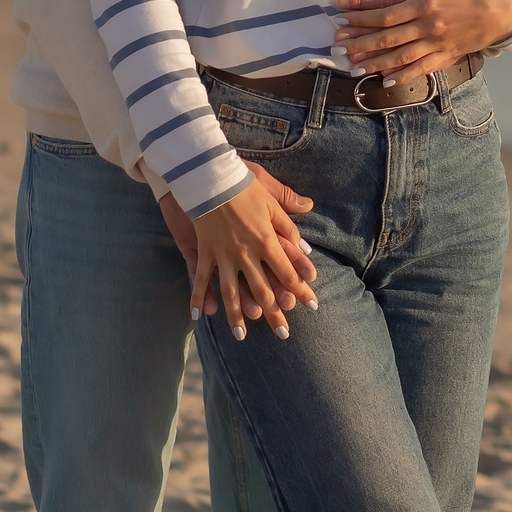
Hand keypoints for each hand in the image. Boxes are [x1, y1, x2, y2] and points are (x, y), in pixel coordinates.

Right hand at [192, 178, 317, 339]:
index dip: (301, 291)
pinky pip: (201, 279)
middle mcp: (246, 254)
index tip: (312, 307)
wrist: (209, 176)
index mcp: (266, 241)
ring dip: (237, 315)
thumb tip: (308, 238)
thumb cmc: (242, 185)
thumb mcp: (271, 200)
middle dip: (275, 314)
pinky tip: (200, 316)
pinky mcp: (204, 252)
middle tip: (283, 334)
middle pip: (263, 291)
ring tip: (241, 336)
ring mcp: (223, 256)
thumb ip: (289, 223)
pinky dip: (199, 298)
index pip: (288, 273)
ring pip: (232, 293)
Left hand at [333, 0, 511, 82]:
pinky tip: (386, 80)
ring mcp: (437, 45)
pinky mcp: (446, 56)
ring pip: (400, 58)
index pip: (386, 13)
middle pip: (388, 38)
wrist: (503, 10)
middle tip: (337, 45)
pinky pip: (421, 69)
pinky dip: (403, 76)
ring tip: (352, 65)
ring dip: (374, 62)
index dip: (361, 16)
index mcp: (426, 3)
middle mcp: (429, 27)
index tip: (341, 16)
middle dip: (360, 42)